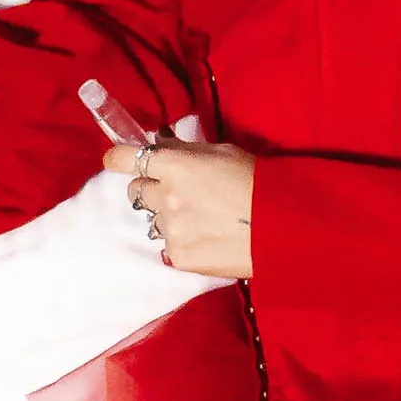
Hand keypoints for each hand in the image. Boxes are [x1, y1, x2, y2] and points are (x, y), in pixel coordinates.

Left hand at [111, 134, 257, 279]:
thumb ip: (185, 150)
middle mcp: (165, 196)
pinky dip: (183, 242)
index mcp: (174, 165)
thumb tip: (161, 144)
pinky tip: (208, 239)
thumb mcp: (222, 152)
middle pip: (136, 191)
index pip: (123, 159)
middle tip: (177, 193)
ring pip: (153, 221)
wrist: (281, 226)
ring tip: (201, 219)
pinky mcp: (179, 256)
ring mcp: (170, 229)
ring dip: (168, 218)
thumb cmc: (257, 182)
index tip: (119, 160)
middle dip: (151, 189)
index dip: (119, 159)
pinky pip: (169, 246)